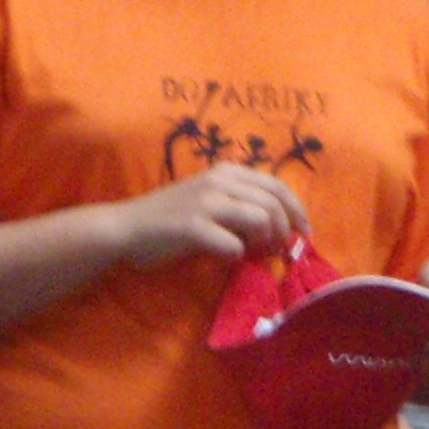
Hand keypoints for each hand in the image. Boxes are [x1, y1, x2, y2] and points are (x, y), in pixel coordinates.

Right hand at [112, 164, 309, 268]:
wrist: (125, 228)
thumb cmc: (169, 218)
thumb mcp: (209, 200)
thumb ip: (240, 206)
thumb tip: (279, 228)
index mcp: (226, 172)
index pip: (277, 185)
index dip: (297, 210)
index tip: (304, 232)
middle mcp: (219, 181)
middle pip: (274, 203)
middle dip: (284, 230)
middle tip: (277, 250)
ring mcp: (206, 202)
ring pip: (261, 220)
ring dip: (264, 243)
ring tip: (253, 254)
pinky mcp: (193, 226)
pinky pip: (234, 245)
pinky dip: (236, 256)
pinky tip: (225, 256)